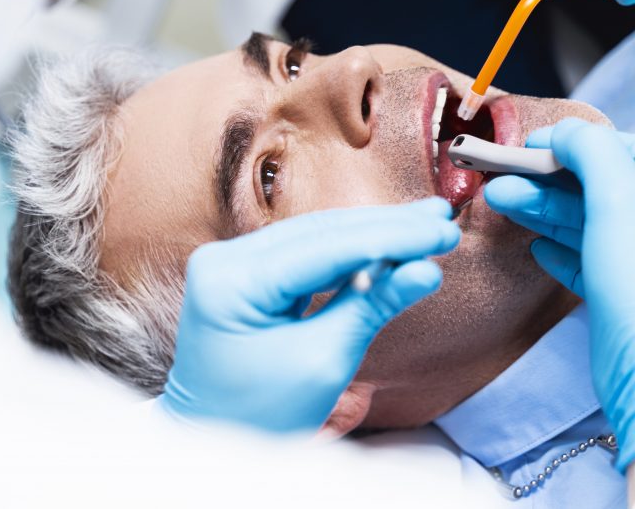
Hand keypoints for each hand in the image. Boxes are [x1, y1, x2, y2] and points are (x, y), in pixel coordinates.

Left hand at [157, 197, 459, 432]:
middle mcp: (222, 260)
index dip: (390, 237)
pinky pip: (302, 255)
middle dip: (385, 227)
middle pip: (318, 233)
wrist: (213, 438)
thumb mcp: (323, 361)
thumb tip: (425, 268)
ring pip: (312, 238)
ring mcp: (228, 264)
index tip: (443, 229)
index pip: (324, 247)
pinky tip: (387, 243)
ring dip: (370, 233)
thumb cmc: (261, 414)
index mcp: (230, 281)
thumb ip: (371, 305)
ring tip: (426, 223)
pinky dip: (346, 253)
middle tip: (442, 219)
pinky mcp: (242, 275)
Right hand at [484, 119, 634, 468]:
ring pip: (595, 225)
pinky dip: (562, 250)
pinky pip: (594, 263)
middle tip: (503, 177)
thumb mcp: (618, 214)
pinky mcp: (630, 305)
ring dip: (545, 211)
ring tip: (500, 203)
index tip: (533, 145)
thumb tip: (568, 133)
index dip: (579, 145)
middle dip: (551, 180)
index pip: (628, 154)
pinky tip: (537, 247)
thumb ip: (595, 160)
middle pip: (607, 188)